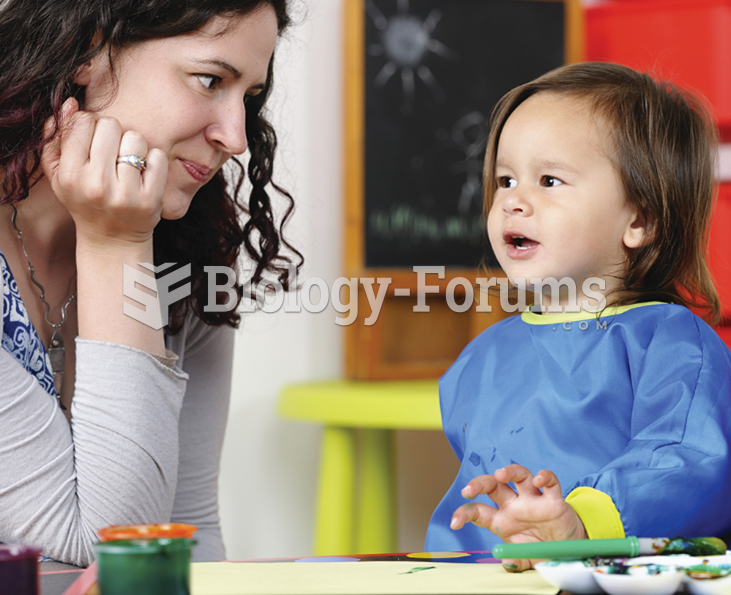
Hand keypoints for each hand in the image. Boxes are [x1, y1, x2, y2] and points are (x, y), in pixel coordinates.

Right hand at [40, 97, 168, 249]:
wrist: (112, 239)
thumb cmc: (84, 200)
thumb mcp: (59, 174)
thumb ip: (56, 138)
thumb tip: (69, 104)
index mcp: (70, 175)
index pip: (83, 121)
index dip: (90, 125)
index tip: (92, 141)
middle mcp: (96, 184)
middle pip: (110, 124)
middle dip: (112, 133)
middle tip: (111, 152)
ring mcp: (125, 193)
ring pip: (135, 137)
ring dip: (134, 146)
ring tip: (127, 163)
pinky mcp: (151, 199)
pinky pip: (158, 156)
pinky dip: (154, 161)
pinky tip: (144, 174)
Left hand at [450, 464, 586, 571]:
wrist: (568, 549)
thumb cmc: (541, 549)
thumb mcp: (525, 559)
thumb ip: (515, 562)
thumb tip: (506, 563)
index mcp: (502, 521)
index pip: (477, 511)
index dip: (464, 514)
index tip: (454, 523)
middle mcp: (515, 506)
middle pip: (493, 486)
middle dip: (479, 484)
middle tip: (469, 490)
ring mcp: (533, 501)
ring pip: (519, 475)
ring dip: (510, 471)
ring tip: (501, 474)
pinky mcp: (554, 500)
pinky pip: (550, 482)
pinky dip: (546, 477)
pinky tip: (539, 480)